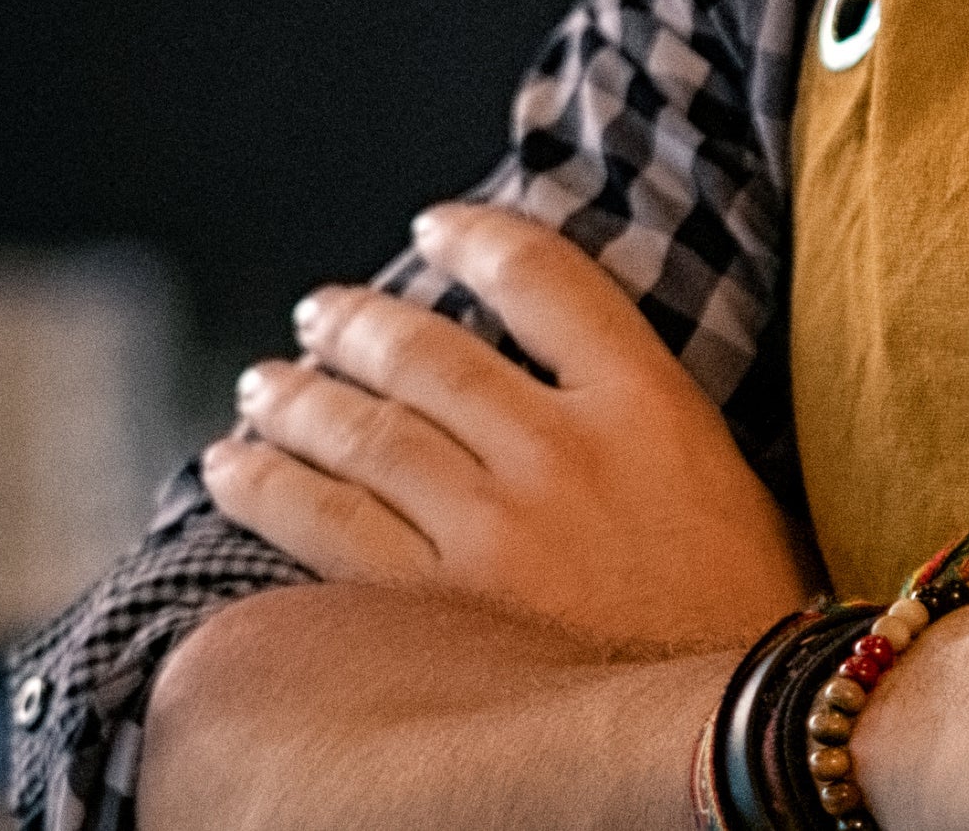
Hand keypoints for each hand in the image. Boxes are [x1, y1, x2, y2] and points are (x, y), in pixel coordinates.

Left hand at [201, 201, 814, 653]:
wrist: (734, 739)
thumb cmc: (736, 624)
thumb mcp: (722, 488)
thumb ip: (639, 417)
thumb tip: (550, 366)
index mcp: (648, 410)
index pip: (544, 279)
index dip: (475, 240)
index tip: (434, 229)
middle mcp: (563, 454)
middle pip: (427, 349)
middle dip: (355, 323)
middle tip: (318, 316)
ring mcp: (496, 531)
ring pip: (362, 430)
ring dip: (294, 397)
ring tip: (262, 385)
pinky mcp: (436, 610)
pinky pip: (322, 526)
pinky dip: (265, 485)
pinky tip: (232, 465)